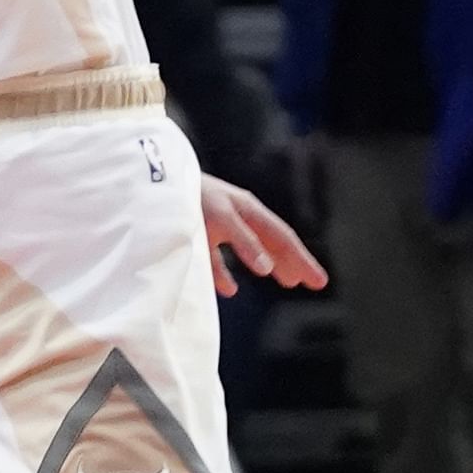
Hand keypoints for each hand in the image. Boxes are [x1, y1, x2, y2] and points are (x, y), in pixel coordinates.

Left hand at [197, 175, 325, 298]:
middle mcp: (238, 214)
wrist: (154, 182)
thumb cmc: (189, 196)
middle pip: (274, 242)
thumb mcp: (221, 218)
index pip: (282, 237)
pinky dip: (225, 273)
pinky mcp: (198, 231)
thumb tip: (267, 267)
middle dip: (296, 262)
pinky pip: (217, 256)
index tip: (318, 282)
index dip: (302, 260)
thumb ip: (244, 242)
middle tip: (316, 283)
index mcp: (247, 209)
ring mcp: (219, 222)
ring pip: (253, 248)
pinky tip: (230, 290)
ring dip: (272, 264)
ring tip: (288, 282)